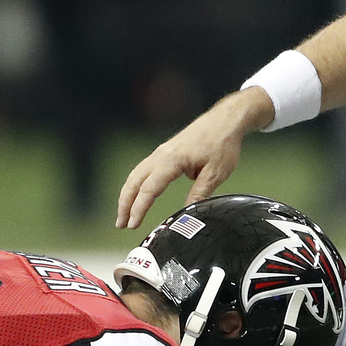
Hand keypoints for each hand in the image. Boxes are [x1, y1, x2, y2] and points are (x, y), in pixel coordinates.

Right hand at [115, 89, 272, 228]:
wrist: (225, 121)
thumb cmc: (221, 144)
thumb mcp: (215, 174)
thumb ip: (199, 194)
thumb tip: (188, 214)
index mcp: (171, 160)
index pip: (149, 189)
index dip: (139, 209)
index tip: (133, 224)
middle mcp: (161, 155)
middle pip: (134, 182)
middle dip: (125, 204)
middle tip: (120, 224)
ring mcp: (161, 153)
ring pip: (136, 175)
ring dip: (128, 195)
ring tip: (124, 216)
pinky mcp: (165, 153)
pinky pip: (144, 170)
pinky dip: (136, 185)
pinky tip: (136, 196)